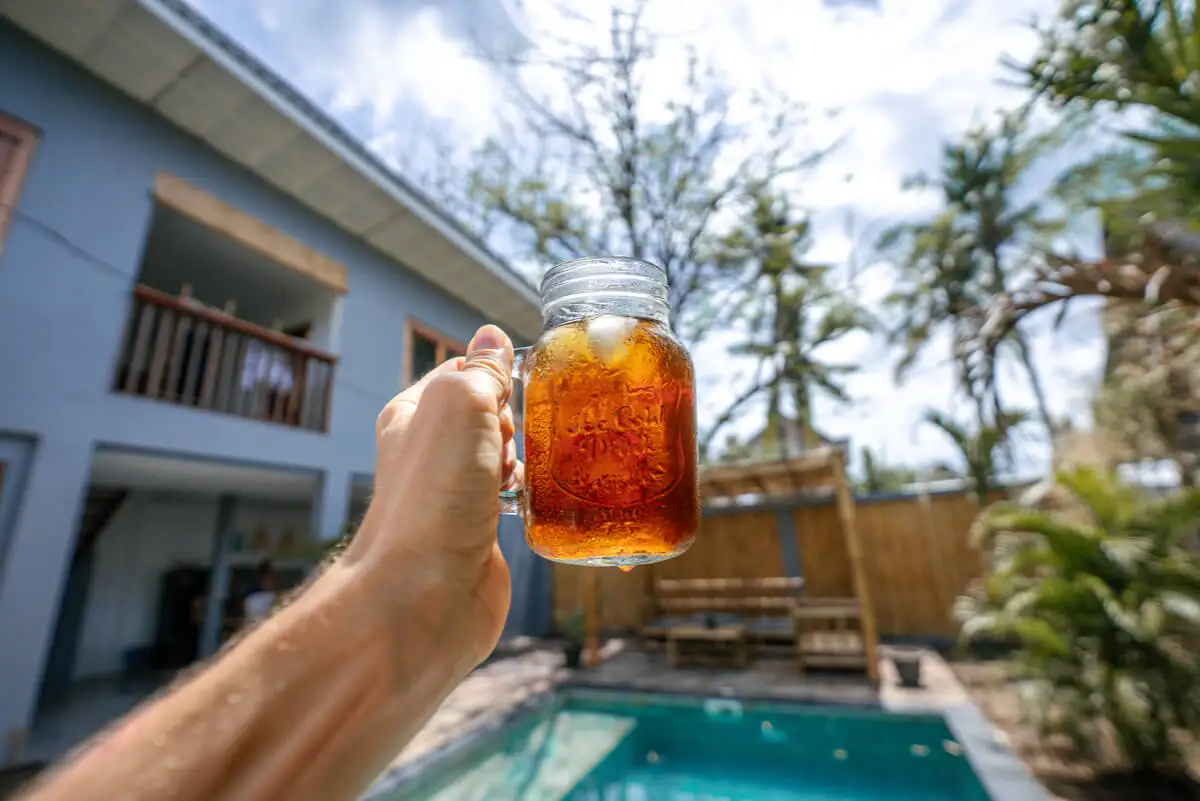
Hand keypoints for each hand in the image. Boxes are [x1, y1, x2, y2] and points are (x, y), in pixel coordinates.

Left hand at [343, 325, 517, 673]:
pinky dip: (532, 498)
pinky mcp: (481, 535)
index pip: (462, 372)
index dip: (494, 375)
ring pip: (508, 459)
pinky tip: (537, 503)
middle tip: (508, 444)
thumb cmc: (433, 496)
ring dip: (527, 461)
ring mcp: (456, 497)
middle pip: (492, 416)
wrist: (425, 594)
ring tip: (520, 477)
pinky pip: (518, 501)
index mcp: (413, 416)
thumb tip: (493, 337)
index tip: (511, 392)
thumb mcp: (461, 405)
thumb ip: (481, 370)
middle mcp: (430, 455)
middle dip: (515, 422)